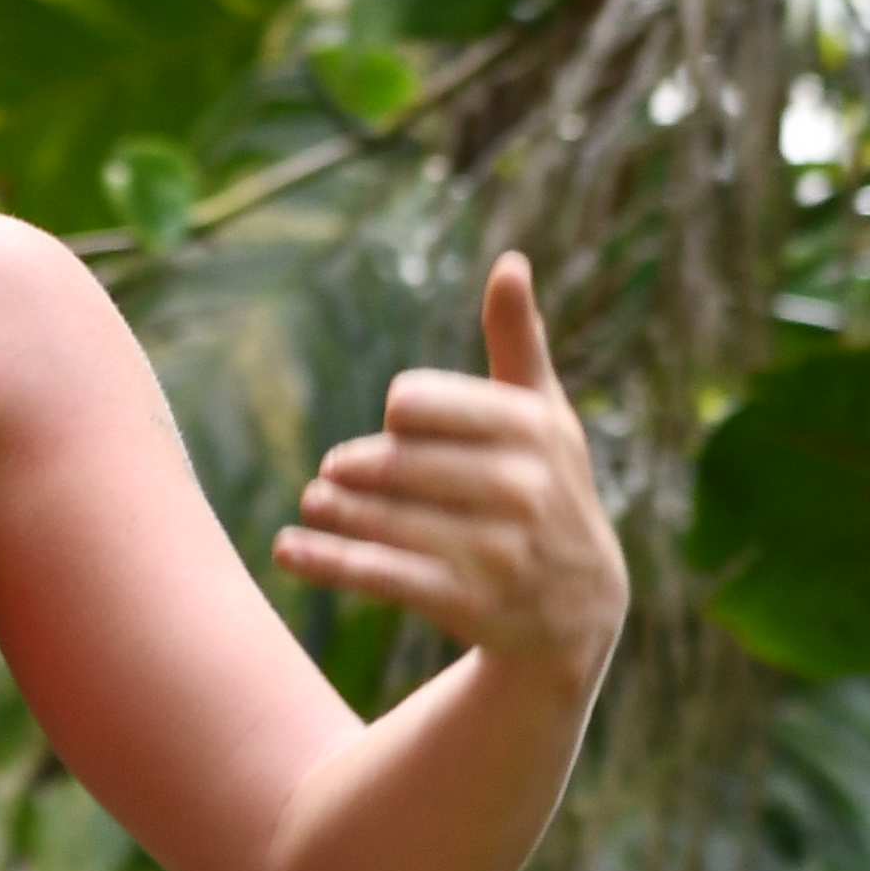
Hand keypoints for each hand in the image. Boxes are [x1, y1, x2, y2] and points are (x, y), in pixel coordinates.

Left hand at [275, 255, 628, 694]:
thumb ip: (519, 341)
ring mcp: (497, 552)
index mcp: (534, 430)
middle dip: (357, 466)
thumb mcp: (545, 414)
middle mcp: (522, 489)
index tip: (397, 419)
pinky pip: (381, 575)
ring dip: (334, 510)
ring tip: (314, 502)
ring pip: (385, 518)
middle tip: (333, 470)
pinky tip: (288, 549)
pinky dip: (326, 561)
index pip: (424, 403)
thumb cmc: (550, 488)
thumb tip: (510, 261)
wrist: (581, 609)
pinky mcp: (469, 605)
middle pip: (398, 462)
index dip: (402, 412)